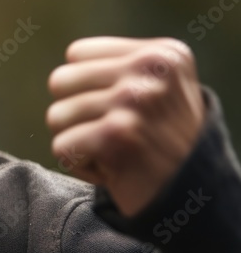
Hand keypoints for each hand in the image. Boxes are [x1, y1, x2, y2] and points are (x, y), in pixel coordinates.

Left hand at [46, 37, 204, 216]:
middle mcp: (150, 69)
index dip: (86, 88)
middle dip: (76, 114)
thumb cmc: (163, 143)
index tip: (122, 112)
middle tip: (113, 134)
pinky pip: (61, 147)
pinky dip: (80, 167)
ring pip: (56, 116)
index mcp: (160, 54)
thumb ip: (116, 69)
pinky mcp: (116, 134)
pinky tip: (113, 171)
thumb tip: (65, 70)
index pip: (76, 54)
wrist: (195, 197)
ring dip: (78, 142)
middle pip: (61, 81)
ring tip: (114, 151)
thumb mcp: (157, 90)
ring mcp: (133, 99)